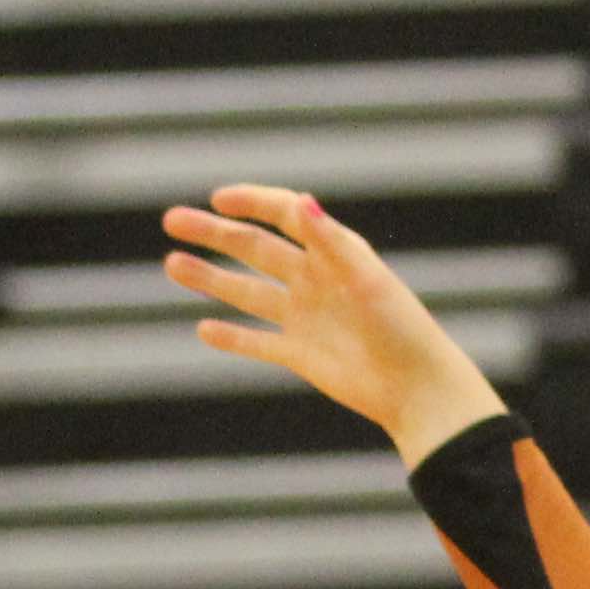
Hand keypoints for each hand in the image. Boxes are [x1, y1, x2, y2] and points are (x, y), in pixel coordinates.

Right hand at [163, 183, 508, 462]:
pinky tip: (203, 328)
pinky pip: (258, 342)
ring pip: (247, 292)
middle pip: (255, 249)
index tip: (218, 197)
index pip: (285, 215)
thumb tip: (302, 201)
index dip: (252, 202)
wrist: (417, 391)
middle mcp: (316, 281)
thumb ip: (331, 241)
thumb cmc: (402, 329)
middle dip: (213, 233)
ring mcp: (306, 318)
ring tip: (172, 264)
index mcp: (335, 253)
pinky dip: (232, 337)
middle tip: (172, 220)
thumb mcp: (367, 279)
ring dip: (210, 279)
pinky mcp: (301, 355)